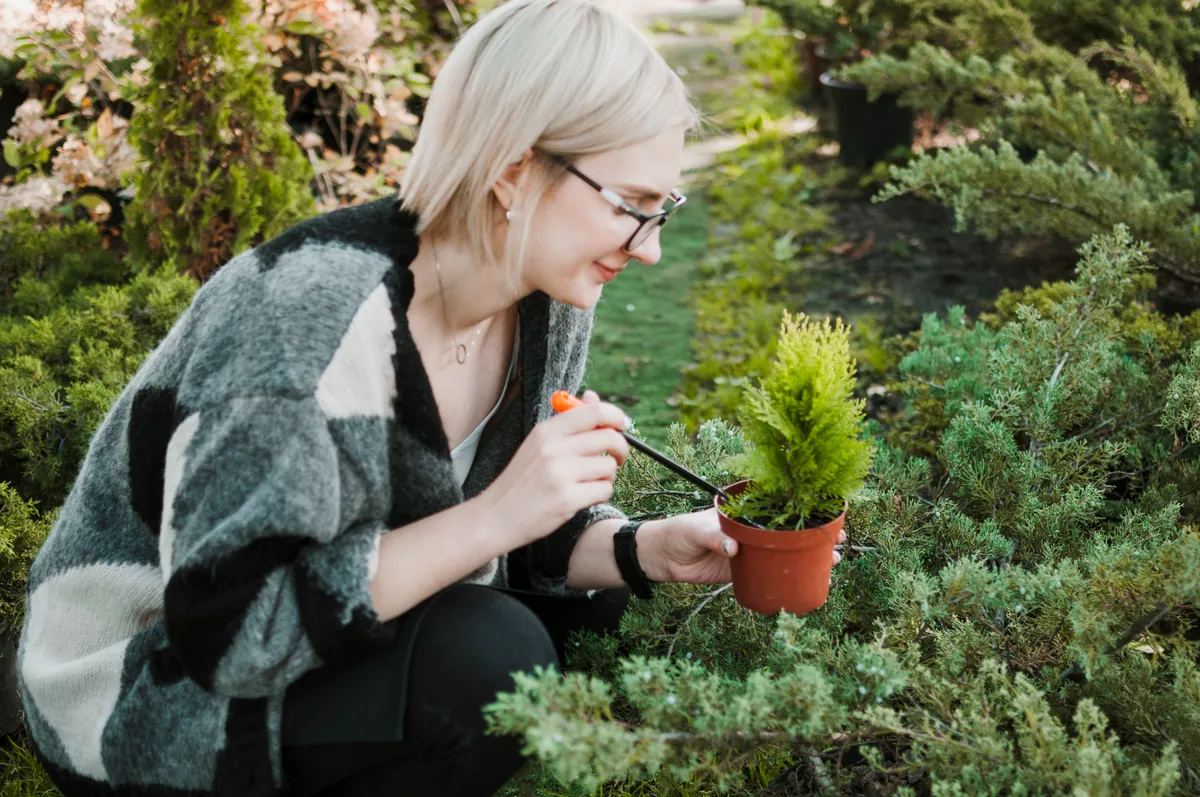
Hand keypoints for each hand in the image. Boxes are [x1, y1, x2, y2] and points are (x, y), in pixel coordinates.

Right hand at [482, 390, 628, 546]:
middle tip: (616, 458)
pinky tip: (586, 496)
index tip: (621, 427)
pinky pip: (605, 490)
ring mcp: (560, 474)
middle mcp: (554, 448)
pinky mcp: (567, 499)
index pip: (595, 411)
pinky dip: (601, 494)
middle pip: (609, 437)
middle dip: (620, 448)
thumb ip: (567, 421)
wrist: (496, 516)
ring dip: (607, 476)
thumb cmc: (521, 480)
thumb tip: (593, 397)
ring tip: (591, 482)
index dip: (616, 417)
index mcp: (547, 431)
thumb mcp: (538, 444)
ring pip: (609, 466)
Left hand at [639, 508, 848, 584]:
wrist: (660, 557)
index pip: (779, 507)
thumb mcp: (696, 529)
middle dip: (815, 536)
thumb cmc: (678, 532)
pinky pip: (768, 573)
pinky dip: (786, 577)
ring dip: (808, 558)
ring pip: (784, 553)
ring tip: (833, 562)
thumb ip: (715, 537)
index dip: (804, 511)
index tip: (828, 515)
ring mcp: (748, 551)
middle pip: (789, 531)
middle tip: (839, 543)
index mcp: (744, 511)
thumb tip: (733, 549)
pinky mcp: (741, 571)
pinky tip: (804, 581)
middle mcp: (751, 529)